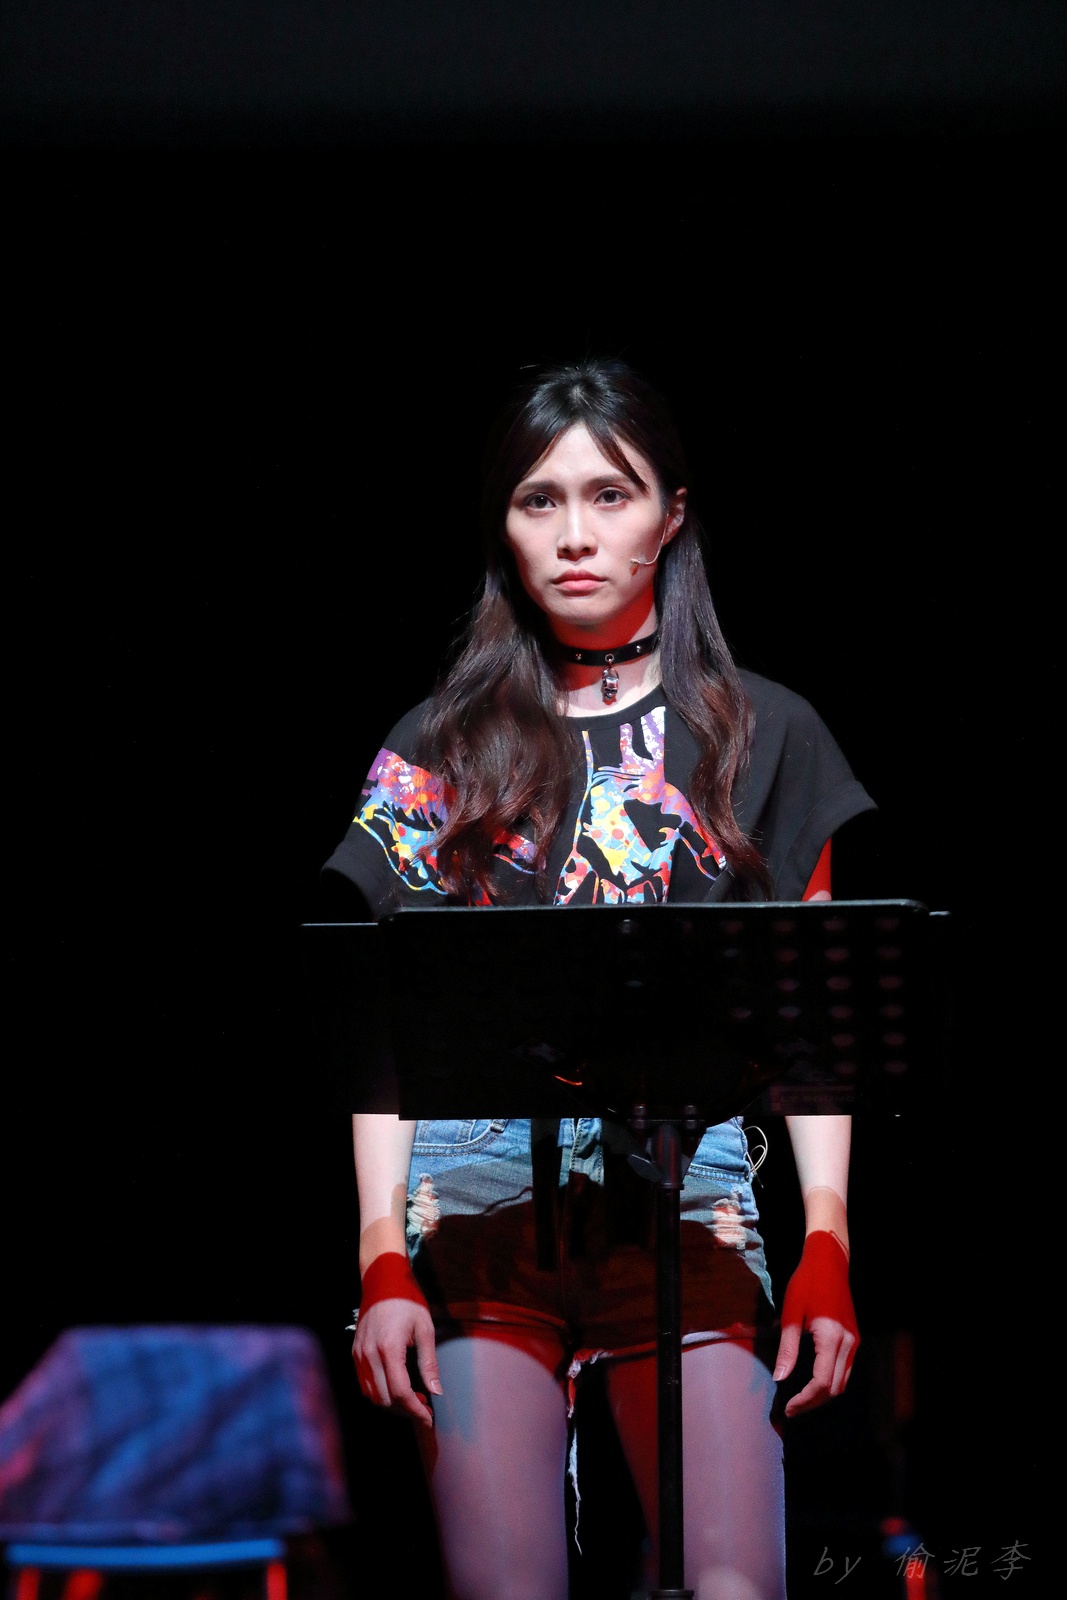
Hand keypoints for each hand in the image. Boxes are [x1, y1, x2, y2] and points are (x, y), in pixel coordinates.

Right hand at [353, 1295, 440, 1428]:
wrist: (381, 1278)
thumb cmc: (407, 1300)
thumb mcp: (425, 1329)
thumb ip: (428, 1363)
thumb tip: (435, 1392)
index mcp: (389, 1349)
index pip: (400, 1393)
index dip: (415, 1411)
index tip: (429, 1418)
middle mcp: (369, 1355)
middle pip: (384, 1399)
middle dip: (405, 1409)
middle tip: (424, 1406)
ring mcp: (359, 1355)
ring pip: (371, 1395)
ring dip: (391, 1403)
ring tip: (411, 1397)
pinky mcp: (355, 1353)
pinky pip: (364, 1383)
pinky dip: (379, 1392)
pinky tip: (395, 1385)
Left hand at [773, 1230, 858, 1416]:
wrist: (829, 1261)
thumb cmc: (806, 1283)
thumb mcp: (791, 1314)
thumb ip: (787, 1349)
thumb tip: (780, 1379)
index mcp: (832, 1339)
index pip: (822, 1383)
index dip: (805, 1400)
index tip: (788, 1407)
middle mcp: (848, 1344)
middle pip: (835, 1388)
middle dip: (813, 1402)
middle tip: (792, 1408)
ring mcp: (854, 1341)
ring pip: (843, 1382)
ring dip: (823, 1394)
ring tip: (800, 1398)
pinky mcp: (854, 1338)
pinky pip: (845, 1369)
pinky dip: (830, 1381)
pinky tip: (813, 1380)